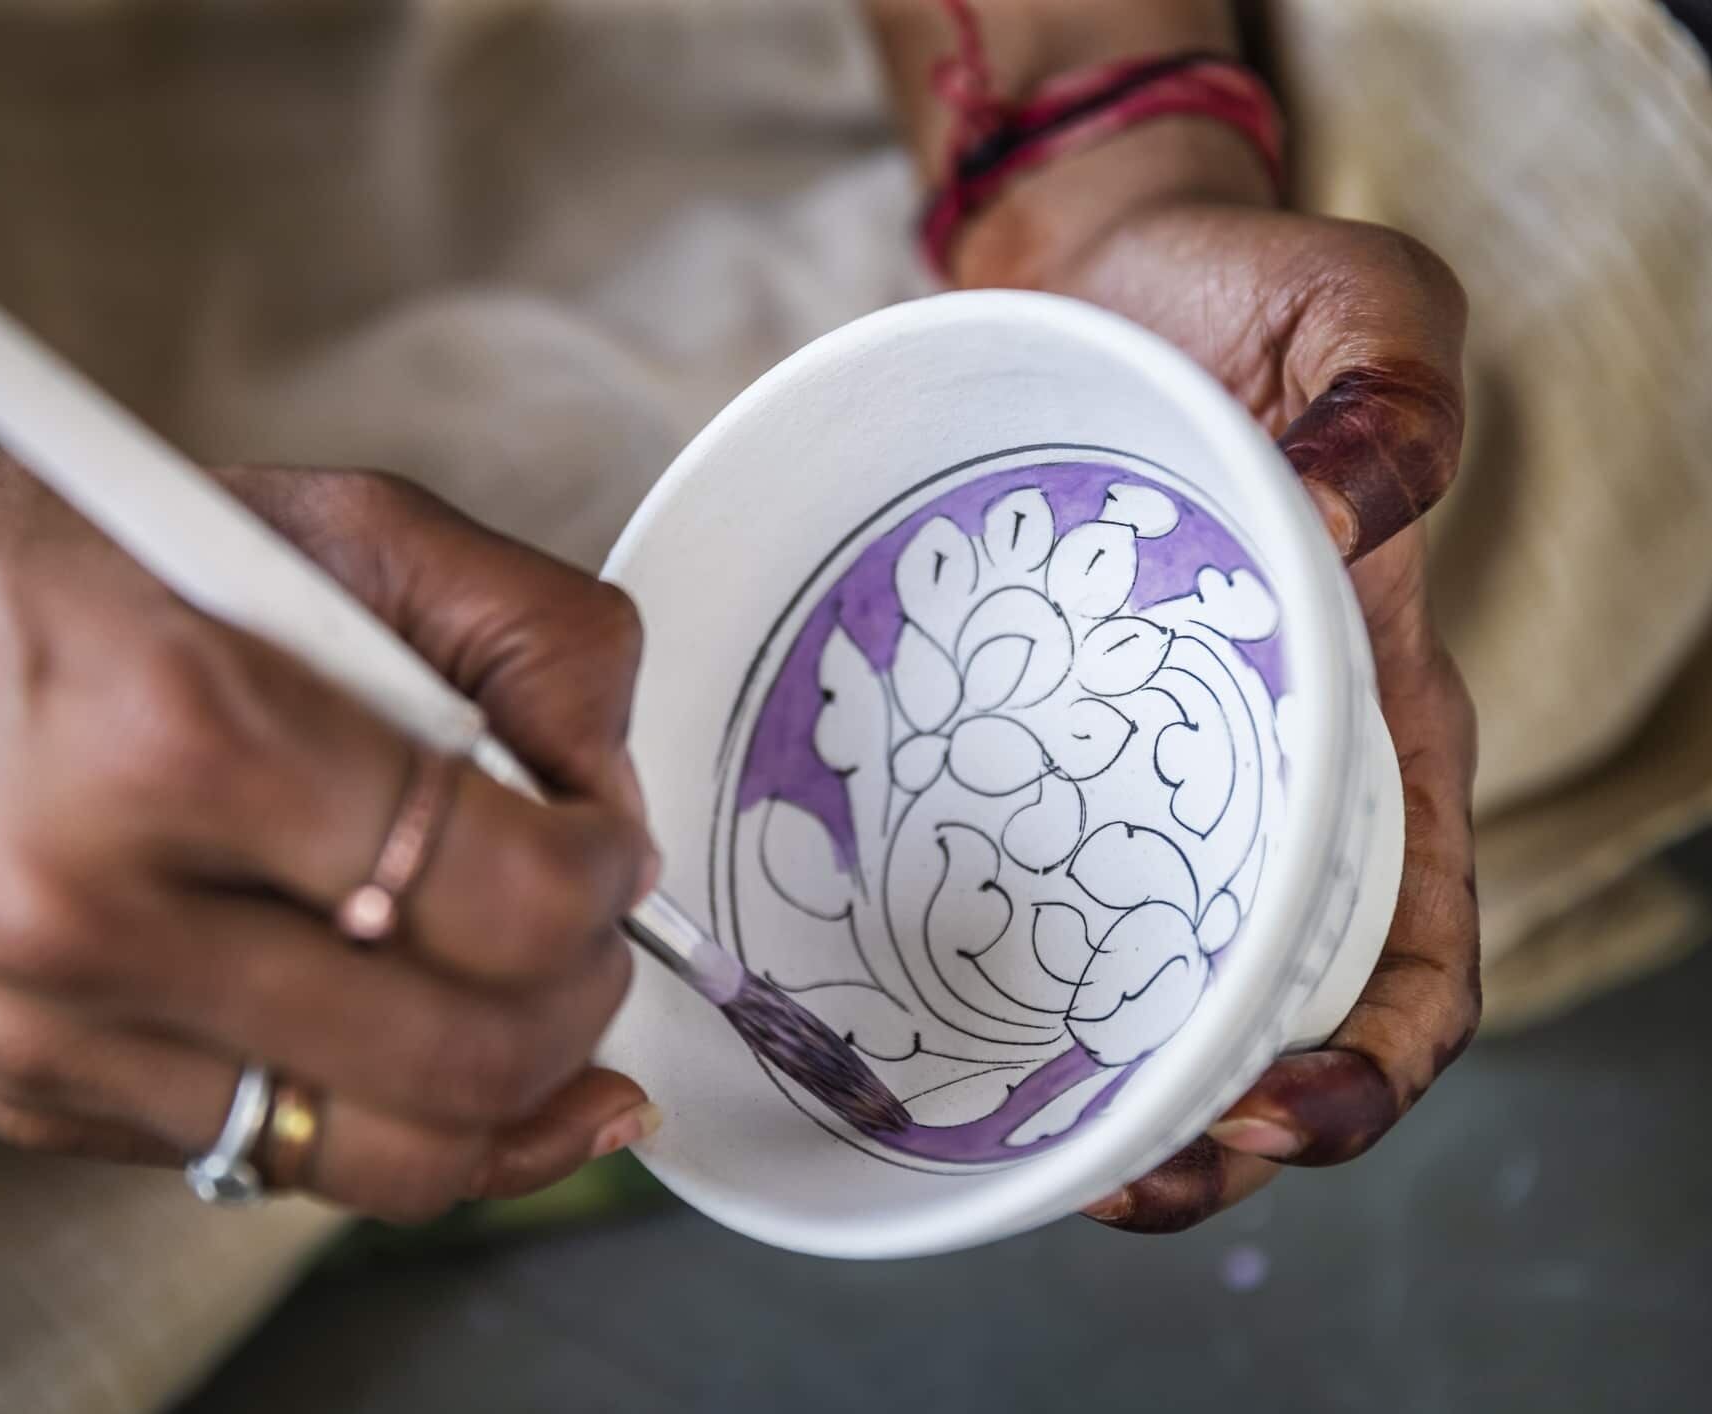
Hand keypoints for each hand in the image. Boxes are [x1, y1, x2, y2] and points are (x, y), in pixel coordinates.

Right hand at [0, 450, 657, 1222]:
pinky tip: (388, 1021)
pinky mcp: (27, 1096)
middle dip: (577, 998)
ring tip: (507, 992)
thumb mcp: (328, 523)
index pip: (502, 897)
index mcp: (187, 733)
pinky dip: (373, 1107)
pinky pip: (275, 1162)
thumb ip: (524, 635)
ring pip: (392, 1162)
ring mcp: (55, 1032)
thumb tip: (608, 797)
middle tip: (575, 925)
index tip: (598, 842)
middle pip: (467, 1059)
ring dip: (502, 1087)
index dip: (601, 879)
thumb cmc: (69, 560)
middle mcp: (101, 911)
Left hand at [959, 187, 1479, 1231]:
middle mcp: (1262, 784)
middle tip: (1104, 1180)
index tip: (1278, 1114)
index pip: (1412, 949)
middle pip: (1260, 1019)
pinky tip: (895, 1009)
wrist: (1103, 276)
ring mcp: (1132, 777)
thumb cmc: (1248, 300)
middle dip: (1204, 1138)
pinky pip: (1008, 880)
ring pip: (1126, 985)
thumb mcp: (1366, 310)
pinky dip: (973, 970)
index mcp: (1377, 726)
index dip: (1370, 1068)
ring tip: (999, 1149)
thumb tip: (1356, 518)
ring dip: (1080, 1094)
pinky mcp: (1024, 745)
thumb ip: (1397, 399)